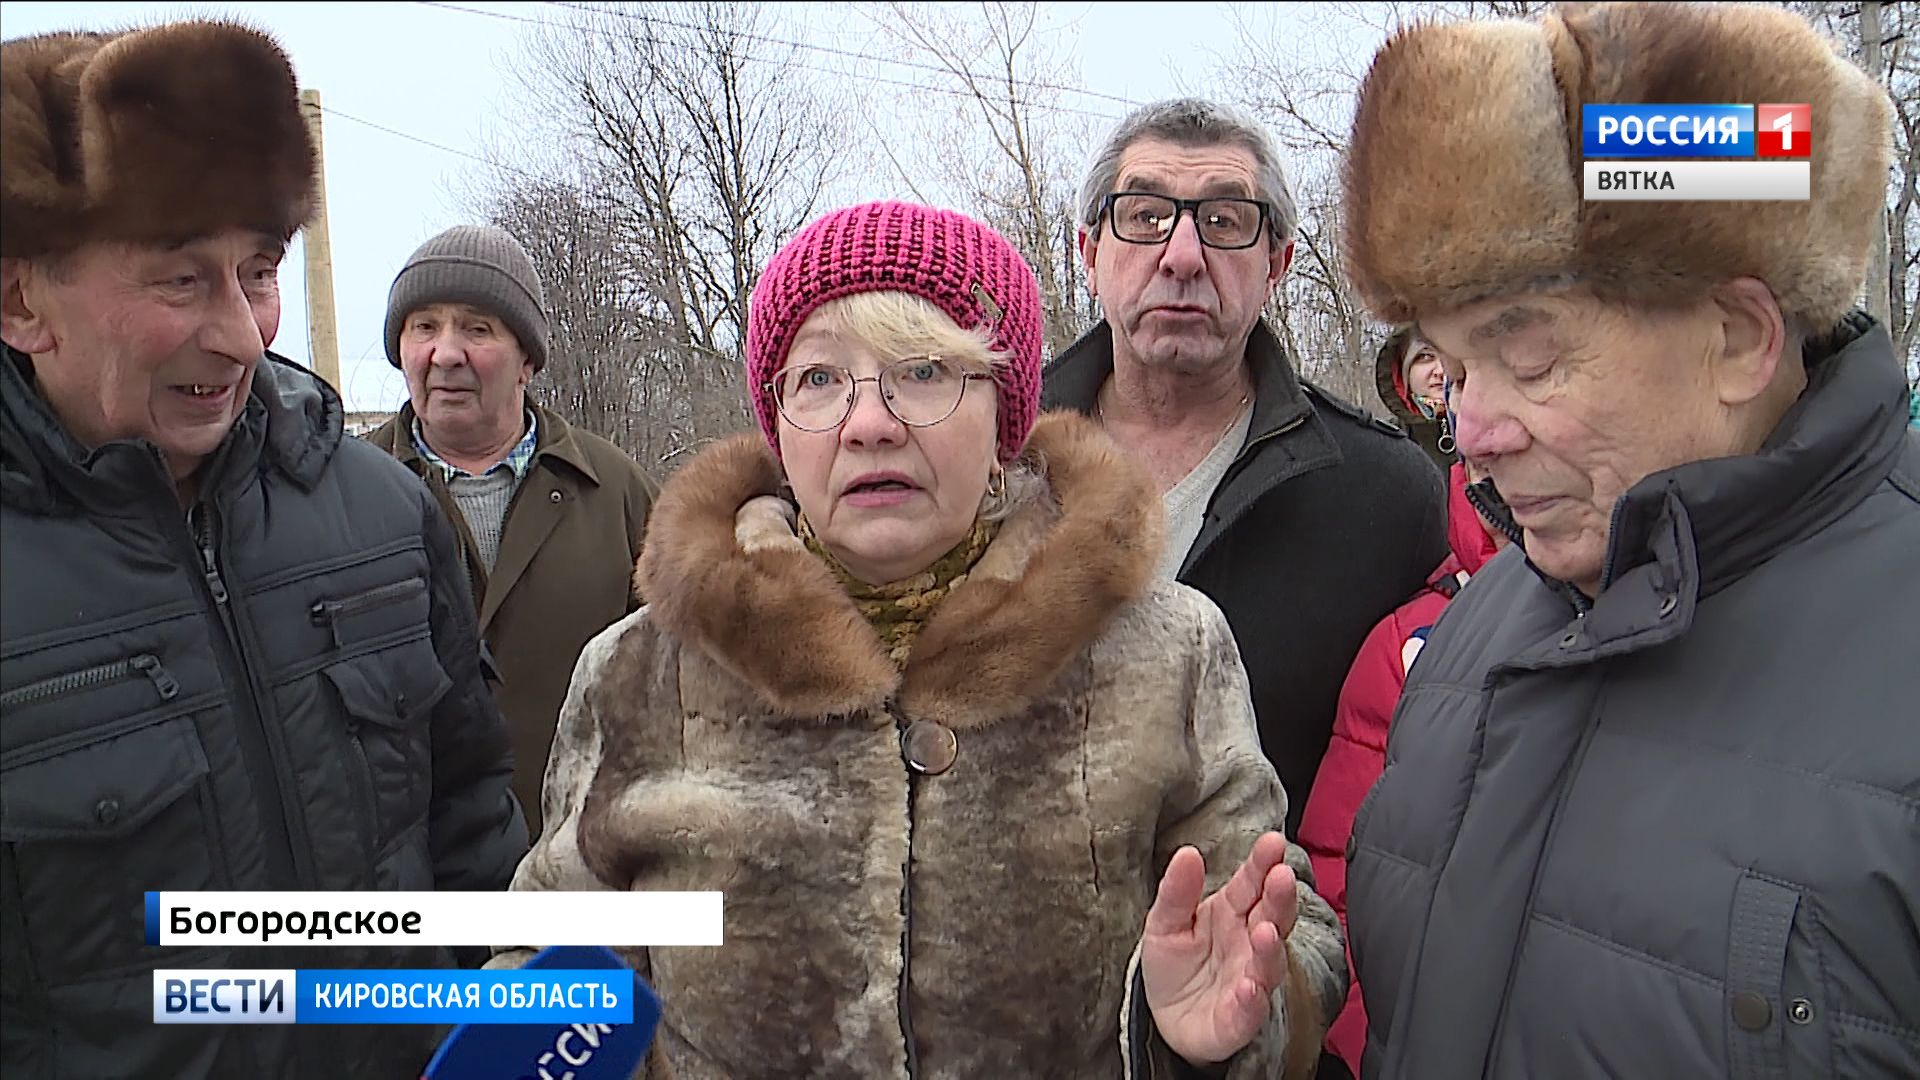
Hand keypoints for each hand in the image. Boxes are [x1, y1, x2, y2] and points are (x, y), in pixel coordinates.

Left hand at [1140, 832, 1297, 1067]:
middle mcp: (1250, 943)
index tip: (1273, 842)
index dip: (1263, 863)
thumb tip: (1187, 853)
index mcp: (1233, 912)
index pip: (1252, 882)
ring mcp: (1250, 980)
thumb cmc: (1174, 964)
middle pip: (1272, 916)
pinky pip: (1251, 1010)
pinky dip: (1253, 999)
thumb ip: (1177, 891)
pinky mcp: (1240, 1019)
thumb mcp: (1164, 922)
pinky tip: (1251, 987)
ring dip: (1270, 948)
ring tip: (1266, 930)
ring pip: (1268, 962)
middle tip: (1282, 876)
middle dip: (1279, 897)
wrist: (1166, 1018)